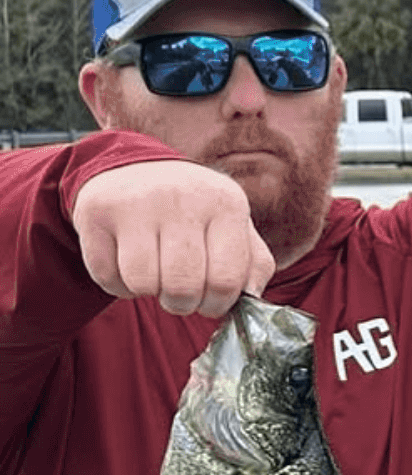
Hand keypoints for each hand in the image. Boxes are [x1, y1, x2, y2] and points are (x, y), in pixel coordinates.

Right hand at [72, 160, 274, 318]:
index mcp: (226, 204)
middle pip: (182, 286)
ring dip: (149, 294)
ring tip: (156, 276)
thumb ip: (253, 265)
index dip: (218, 305)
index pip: (226, 280)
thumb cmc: (195, 213)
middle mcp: (181, 198)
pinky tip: (128, 264)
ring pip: (142, 284)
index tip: (211, 302)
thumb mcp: (234, 227)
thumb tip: (251, 299)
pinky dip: (119, 285)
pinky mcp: (95, 211)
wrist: (136, 169)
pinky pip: (107, 276)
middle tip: (181, 295)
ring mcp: (135, 202)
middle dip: (183, 305)